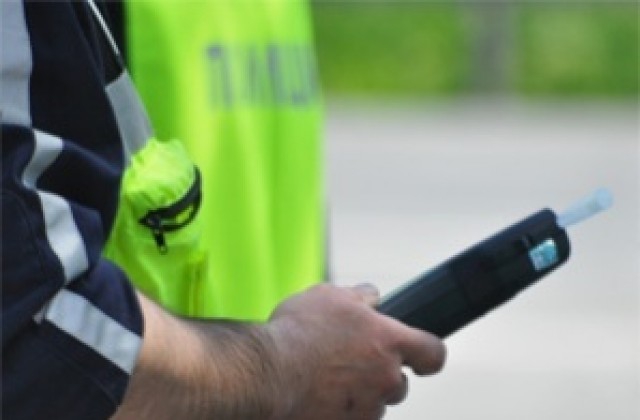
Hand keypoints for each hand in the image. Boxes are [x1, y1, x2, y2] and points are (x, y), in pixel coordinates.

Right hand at [267, 283, 445, 419]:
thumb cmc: (299, 332)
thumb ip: (360, 296)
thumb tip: (373, 297)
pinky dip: (339, 410)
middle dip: (381, 375)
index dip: (428, 354)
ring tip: (325, 379)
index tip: (421, 356)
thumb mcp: (330, 295)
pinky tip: (316, 396)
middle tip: (350, 362)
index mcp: (389, 341)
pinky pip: (351, 418)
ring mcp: (367, 408)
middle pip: (399, 382)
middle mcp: (385, 378)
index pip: (433, 352)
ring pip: (374, 404)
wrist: (267, 374)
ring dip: (359, 394)